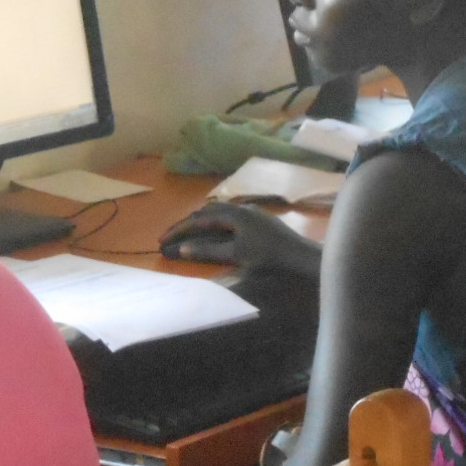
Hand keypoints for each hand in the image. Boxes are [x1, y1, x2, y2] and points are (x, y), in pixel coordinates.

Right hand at [159, 202, 316, 273]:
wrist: (303, 256)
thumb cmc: (269, 257)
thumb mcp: (236, 255)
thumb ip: (209, 251)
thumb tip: (182, 248)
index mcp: (233, 214)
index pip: (198, 219)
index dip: (178, 230)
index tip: (161, 241)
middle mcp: (240, 208)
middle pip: (206, 213)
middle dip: (186, 226)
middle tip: (169, 238)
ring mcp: (250, 213)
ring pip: (218, 214)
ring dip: (200, 224)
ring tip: (186, 235)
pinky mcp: (258, 221)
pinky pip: (228, 219)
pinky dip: (214, 226)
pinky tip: (213, 234)